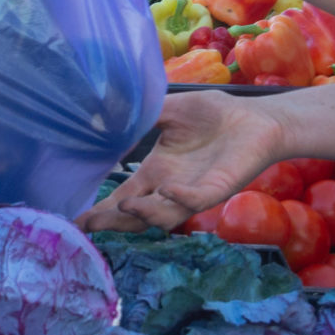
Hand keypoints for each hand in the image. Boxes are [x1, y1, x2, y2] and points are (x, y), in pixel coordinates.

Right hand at [81, 92, 288, 232]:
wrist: (256, 118)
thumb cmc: (215, 115)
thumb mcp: (170, 110)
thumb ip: (142, 116)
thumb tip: (106, 114)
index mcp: (156, 172)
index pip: (123, 197)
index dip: (101, 210)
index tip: (77, 220)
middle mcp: (170, 188)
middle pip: (136, 215)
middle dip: (112, 221)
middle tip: (89, 225)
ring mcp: (193, 192)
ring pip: (162, 216)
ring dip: (143, 213)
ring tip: (125, 205)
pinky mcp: (217, 189)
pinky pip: (194, 202)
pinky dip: (178, 198)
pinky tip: (165, 188)